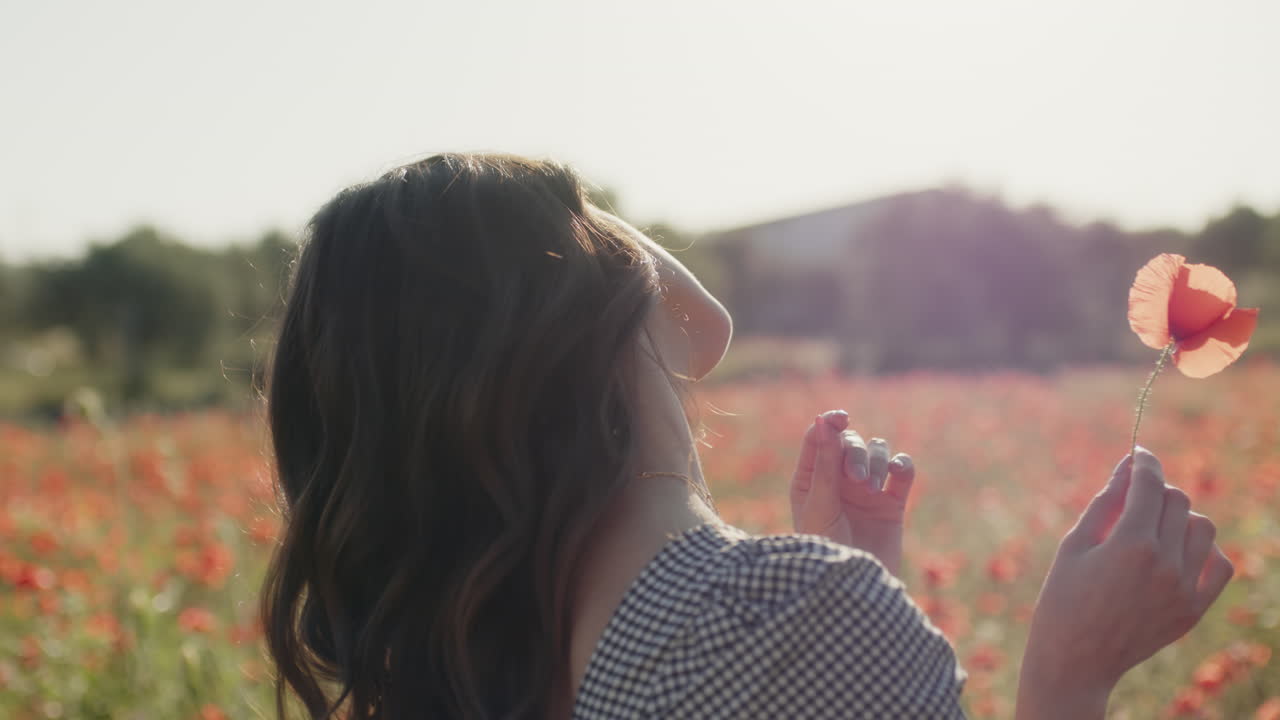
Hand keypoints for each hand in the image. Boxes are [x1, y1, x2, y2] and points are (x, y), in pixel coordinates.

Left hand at [790, 409, 914, 575]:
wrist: (854, 591)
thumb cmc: (826, 550)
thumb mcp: (821, 505)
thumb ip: (825, 463)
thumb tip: (823, 419)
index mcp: (810, 480)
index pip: (820, 438)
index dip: (830, 423)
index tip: (840, 418)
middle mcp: (838, 481)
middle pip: (850, 442)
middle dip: (855, 451)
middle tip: (856, 478)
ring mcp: (866, 492)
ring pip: (877, 451)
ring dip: (876, 460)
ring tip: (869, 486)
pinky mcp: (892, 504)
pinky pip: (902, 471)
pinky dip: (901, 465)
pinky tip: (896, 473)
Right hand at [1016, 449, 1234, 718]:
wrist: (1075, 660)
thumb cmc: (1063, 597)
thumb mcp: (1075, 544)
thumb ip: (1106, 502)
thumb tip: (1127, 465)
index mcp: (1129, 544)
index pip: (1150, 484)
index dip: (1144, 462)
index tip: (1139, 454)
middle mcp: (1164, 563)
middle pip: (1178, 500)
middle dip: (1157, 490)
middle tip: (1134, 499)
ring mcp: (1183, 588)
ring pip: (1203, 527)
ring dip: (1181, 518)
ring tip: (1153, 529)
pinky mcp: (1193, 609)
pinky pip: (1219, 564)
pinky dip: (1203, 550)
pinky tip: (1176, 553)